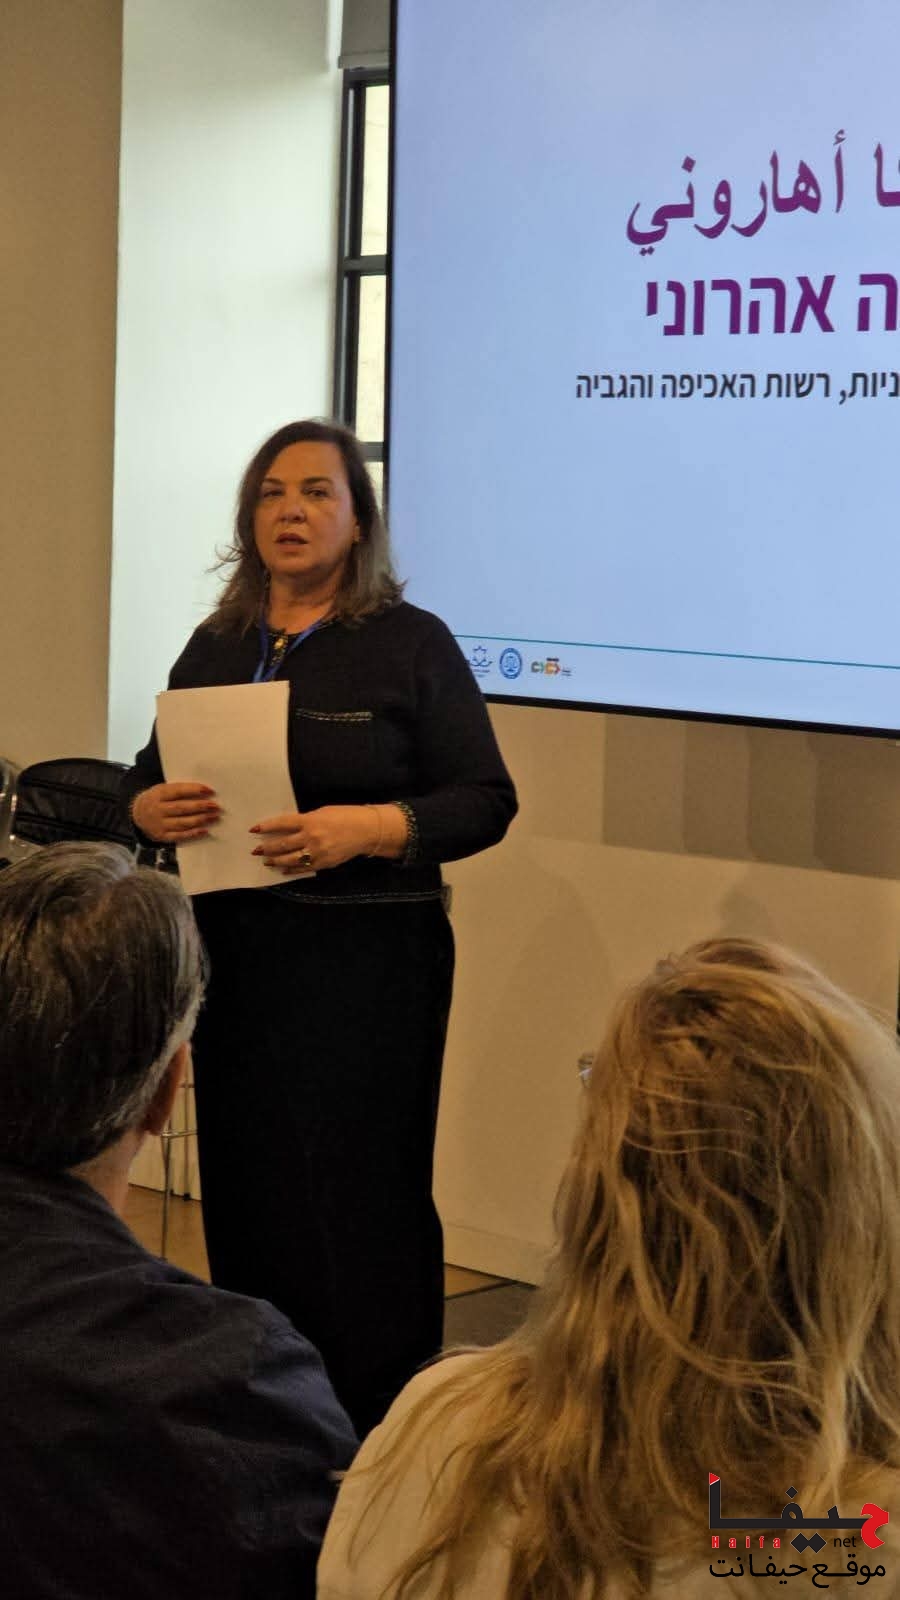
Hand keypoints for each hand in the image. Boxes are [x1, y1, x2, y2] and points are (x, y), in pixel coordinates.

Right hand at [131, 782, 220, 843]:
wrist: (137, 814)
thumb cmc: (157, 800)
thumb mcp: (162, 790)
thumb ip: (179, 791)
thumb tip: (204, 792)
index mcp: (158, 794)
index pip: (178, 791)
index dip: (194, 790)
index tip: (210, 790)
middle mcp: (157, 809)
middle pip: (182, 808)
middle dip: (201, 806)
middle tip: (216, 806)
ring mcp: (159, 824)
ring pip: (182, 822)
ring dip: (201, 820)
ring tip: (215, 817)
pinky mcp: (161, 836)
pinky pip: (179, 836)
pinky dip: (193, 833)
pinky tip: (205, 830)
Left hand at [250, 806, 380, 873]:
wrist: (366, 831)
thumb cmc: (345, 816)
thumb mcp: (323, 812)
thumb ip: (306, 820)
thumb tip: (290, 828)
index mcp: (310, 821)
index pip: (282, 824)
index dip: (266, 826)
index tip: (254, 829)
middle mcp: (311, 837)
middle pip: (283, 844)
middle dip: (267, 847)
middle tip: (256, 850)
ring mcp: (317, 852)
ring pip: (290, 859)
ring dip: (276, 860)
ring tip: (266, 861)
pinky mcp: (323, 863)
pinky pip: (303, 868)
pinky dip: (291, 869)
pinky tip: (283, 869)